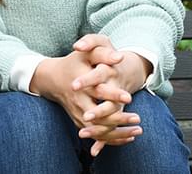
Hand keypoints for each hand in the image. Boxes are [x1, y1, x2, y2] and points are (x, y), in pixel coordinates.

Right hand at [27, 43, 142, 155]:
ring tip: (138, 130)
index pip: (98, 91)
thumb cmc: (74, 63)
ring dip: (118, 133)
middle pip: (98, 117)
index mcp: (81, 85)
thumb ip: (102, 53)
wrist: (53, 78)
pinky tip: (129, 138)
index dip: (113, 95)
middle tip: (137, 118)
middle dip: (118, 119)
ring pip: (98, 130)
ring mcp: (78, 114)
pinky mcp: (80, 122)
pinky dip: (112, 139)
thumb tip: (119, 57)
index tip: (129, 97)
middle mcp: (78, 103)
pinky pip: (96, 135)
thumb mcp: (87, 54)